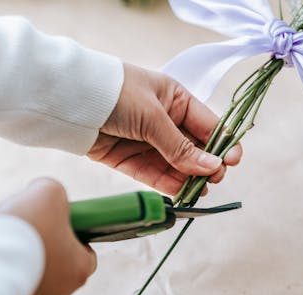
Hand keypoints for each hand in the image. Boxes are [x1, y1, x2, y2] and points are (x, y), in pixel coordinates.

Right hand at [0, 178, 96, 294]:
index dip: (74, 237)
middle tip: (31, 231)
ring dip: (25, 260)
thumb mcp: (48, 191)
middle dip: (47, 249)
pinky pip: (10, 285)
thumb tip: (45, 197)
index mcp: (80, 270)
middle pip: (60, 267)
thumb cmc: (26, 226)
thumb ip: (54, 192)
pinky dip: (5, 270)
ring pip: (35, 277)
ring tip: (9, 240)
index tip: (58, 226)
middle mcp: (61, 294)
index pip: (87, 255)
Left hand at [87, 63, 242, 194]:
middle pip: (194, 148)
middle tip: (214, 179)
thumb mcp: (153, 116)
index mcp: (176, 100)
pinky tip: (179, 192)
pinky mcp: (129, 159)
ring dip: (188, 178)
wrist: (70, 101)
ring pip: (175, 165)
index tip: (232, 161)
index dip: (223, 143)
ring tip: (198, 191)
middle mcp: (165, 121)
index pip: (208, 124)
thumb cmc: (116, 94)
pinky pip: (153, 174)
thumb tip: (213, 166)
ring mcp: (147, 141)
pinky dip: (167, 184)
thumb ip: (180, 145)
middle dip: (206, 165)